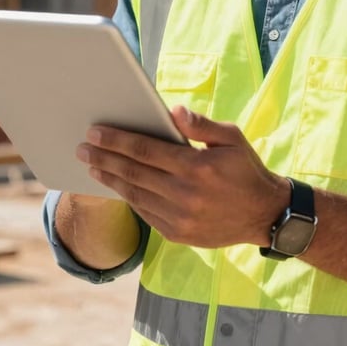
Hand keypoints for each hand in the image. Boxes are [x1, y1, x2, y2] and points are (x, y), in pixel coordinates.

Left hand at [76, 106, 288, 248]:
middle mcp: (184, 194)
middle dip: (104, 158)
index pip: (145, 150)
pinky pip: (144, 213)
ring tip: (92, 166)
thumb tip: (172, 111)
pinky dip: (128, 198)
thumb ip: (201, 124)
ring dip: (110, 179)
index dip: (116, 140)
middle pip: (132, 172)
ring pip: (134, 194)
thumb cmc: (246, 169)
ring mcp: (179, 218)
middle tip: (82, 148)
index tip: (95, 132)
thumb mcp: (232, 137)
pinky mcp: (177, 234)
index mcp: (196, 167)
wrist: (264, 215)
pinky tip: (117, 186)